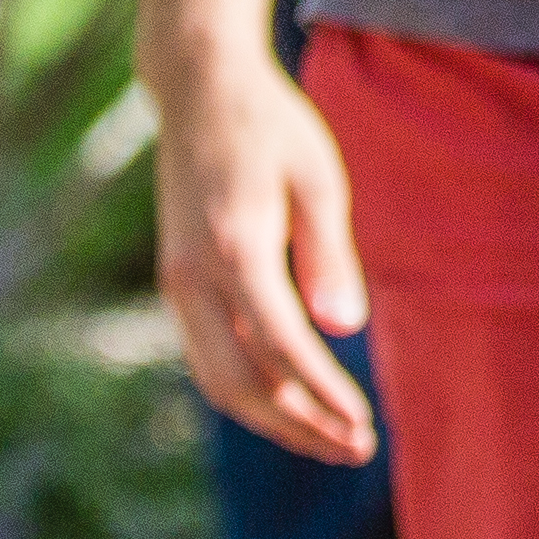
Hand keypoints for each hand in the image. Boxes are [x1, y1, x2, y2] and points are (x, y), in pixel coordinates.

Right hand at [155, 51, 378, 465]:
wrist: (199, 90)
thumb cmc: (270, 126)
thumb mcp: (317, 177)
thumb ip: (329, 255)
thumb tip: (344, 329)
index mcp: (235, 250)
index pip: (283, 348)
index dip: (324, 395)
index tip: (362, 425)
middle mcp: (194, 278)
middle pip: (243, 384)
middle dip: (300, 425)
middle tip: (356, 448)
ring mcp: (177, 283)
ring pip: (218, 379)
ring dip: (274, 417)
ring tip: (330, 437)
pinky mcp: (176, 280)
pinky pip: (207, 355)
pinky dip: (248, 389)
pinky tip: (291, 399)